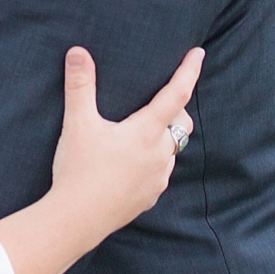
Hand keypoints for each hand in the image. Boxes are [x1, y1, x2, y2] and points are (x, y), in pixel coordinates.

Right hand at [49, 45, 204, 244]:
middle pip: (180, 123)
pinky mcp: (150, 197)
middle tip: (157, 99)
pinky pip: (160, 173)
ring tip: (139, 133)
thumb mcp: (77, 124)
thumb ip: (80, 85)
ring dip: (162, 138)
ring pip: (171, 150)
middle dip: (175, 109)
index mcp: (146, 132)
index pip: (177, 94)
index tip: (198, 53)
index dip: (189, 71)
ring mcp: (158, 179)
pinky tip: (132, 164)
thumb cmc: (78, 170)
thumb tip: (78, 52)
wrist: (75, 221)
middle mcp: (160, 155)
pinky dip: (153, 162)